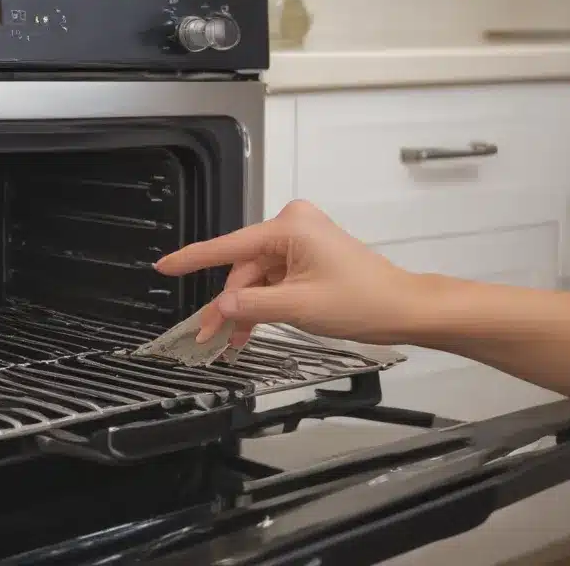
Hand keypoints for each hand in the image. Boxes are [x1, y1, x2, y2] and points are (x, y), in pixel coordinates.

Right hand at [154, 200, 417, 345]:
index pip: (229, 245)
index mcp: (289, 227)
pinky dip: (262, 304)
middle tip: (208, 336)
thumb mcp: (298, 306)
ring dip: (244, 309)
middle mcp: (292, 227)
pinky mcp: (307, 257)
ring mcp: (300, 241)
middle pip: (243, 268)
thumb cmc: (363, 300)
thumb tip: (219, 305)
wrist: (405, 308)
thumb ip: (251, 305)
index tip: (164, 265)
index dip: (192, 259)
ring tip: (230, 342)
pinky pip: (272, 280)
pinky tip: (249, 329)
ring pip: (256, 278)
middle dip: (227, 303)